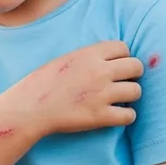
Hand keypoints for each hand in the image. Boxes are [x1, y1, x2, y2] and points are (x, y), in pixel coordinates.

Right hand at [14, 41, 142, 135]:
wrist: (28, 108)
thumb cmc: (41, 84)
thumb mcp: (64, 59)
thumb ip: (88, 57)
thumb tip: (108, 59)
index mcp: (88, 54)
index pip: (123, 47)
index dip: (122, 57)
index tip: (116, 66)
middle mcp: (99, 71)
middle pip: (136, 67)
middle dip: (132, 74)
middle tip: (122, 82)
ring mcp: (101, 94)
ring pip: (136, 91)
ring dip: (130, 96)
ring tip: (119, 100)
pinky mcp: (100, 116)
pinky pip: (129, 115)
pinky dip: (125, 117)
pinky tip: (116, 115)